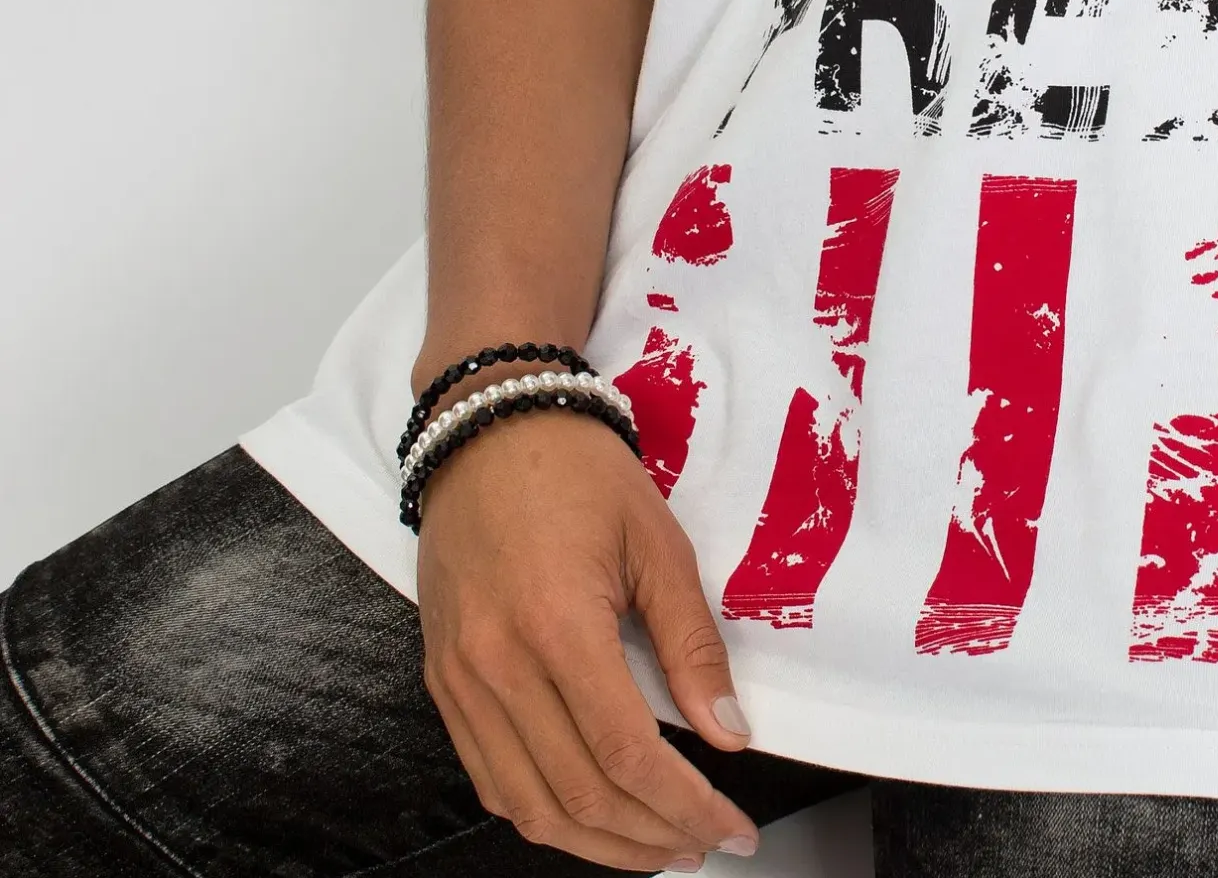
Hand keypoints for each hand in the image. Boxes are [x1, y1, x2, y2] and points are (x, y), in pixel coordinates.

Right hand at [416, 409, 760, 870]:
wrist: (486, 424)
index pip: (627, 754)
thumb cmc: (576, 470)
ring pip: (527, 803)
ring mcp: (459, 677)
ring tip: (658, 844)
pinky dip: (540, 811)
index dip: (687, 806)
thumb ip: (691, 644)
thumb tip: (729, 733)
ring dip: (598, 843)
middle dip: (654, 835)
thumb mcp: (655, 542)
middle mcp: (497, 663)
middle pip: (580, 794)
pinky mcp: (441, 678)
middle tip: (708, 841)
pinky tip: (587, 815)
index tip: (734, 828)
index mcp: (557, 624)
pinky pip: (487, 775)